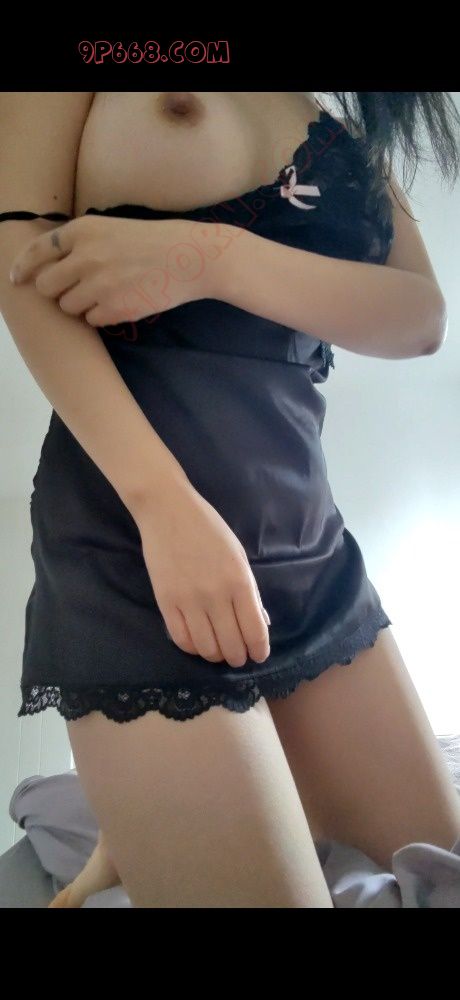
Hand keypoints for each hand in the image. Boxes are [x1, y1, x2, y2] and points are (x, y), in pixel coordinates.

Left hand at [9, 214, 238, 326]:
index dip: (22, 268)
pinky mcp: (114, 308)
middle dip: (57, 291)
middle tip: (76, 288)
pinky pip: (91, 320)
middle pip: (47, 286)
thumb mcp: (111, 227)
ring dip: (80, 305)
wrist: (190, 258)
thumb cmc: (153, 241)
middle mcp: (85, 256)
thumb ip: (80, 243)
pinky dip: (102, 315)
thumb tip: (49, 266)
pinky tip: (121, 302)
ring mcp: (99, 284)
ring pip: (67, 307)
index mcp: (82, 231)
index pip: (37, 251)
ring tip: (105, 293)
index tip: (16, 280)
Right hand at [136, 480, 270, 667]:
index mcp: (239, 582)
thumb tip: (260, 623)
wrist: (168, 511)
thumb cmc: (209, 529)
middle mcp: (216, 596)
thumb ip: (250, 591)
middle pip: (231, 645)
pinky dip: (192, 647)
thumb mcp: (239, 556)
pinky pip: (181, 638)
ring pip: (206, 648)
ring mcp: (188, 601)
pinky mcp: (165, 602)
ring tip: (218, 651)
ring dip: (216, 655)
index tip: (258, 655)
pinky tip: (198, 642)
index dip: (259, 650)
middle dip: (238, 657)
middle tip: (238, 656)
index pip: (254, 630)